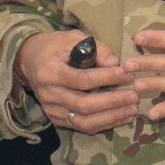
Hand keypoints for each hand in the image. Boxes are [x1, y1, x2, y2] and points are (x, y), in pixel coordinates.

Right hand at [14, 30, 135, 133]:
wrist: (30, 60)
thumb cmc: (55, 47)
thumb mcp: (74, 38)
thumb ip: (97, 49)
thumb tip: (117, 64)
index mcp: (50, 72)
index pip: (82, 79)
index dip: (107, 78)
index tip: (128, 74)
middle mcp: (48, 94)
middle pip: (84, 104)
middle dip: (113, 101)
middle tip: (135, 95)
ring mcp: (51, 110)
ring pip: (84, 121)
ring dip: (111, 117)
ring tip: (133, 109)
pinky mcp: (57, 119)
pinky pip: (82, 126)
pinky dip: (104, 124)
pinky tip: (122, 117)